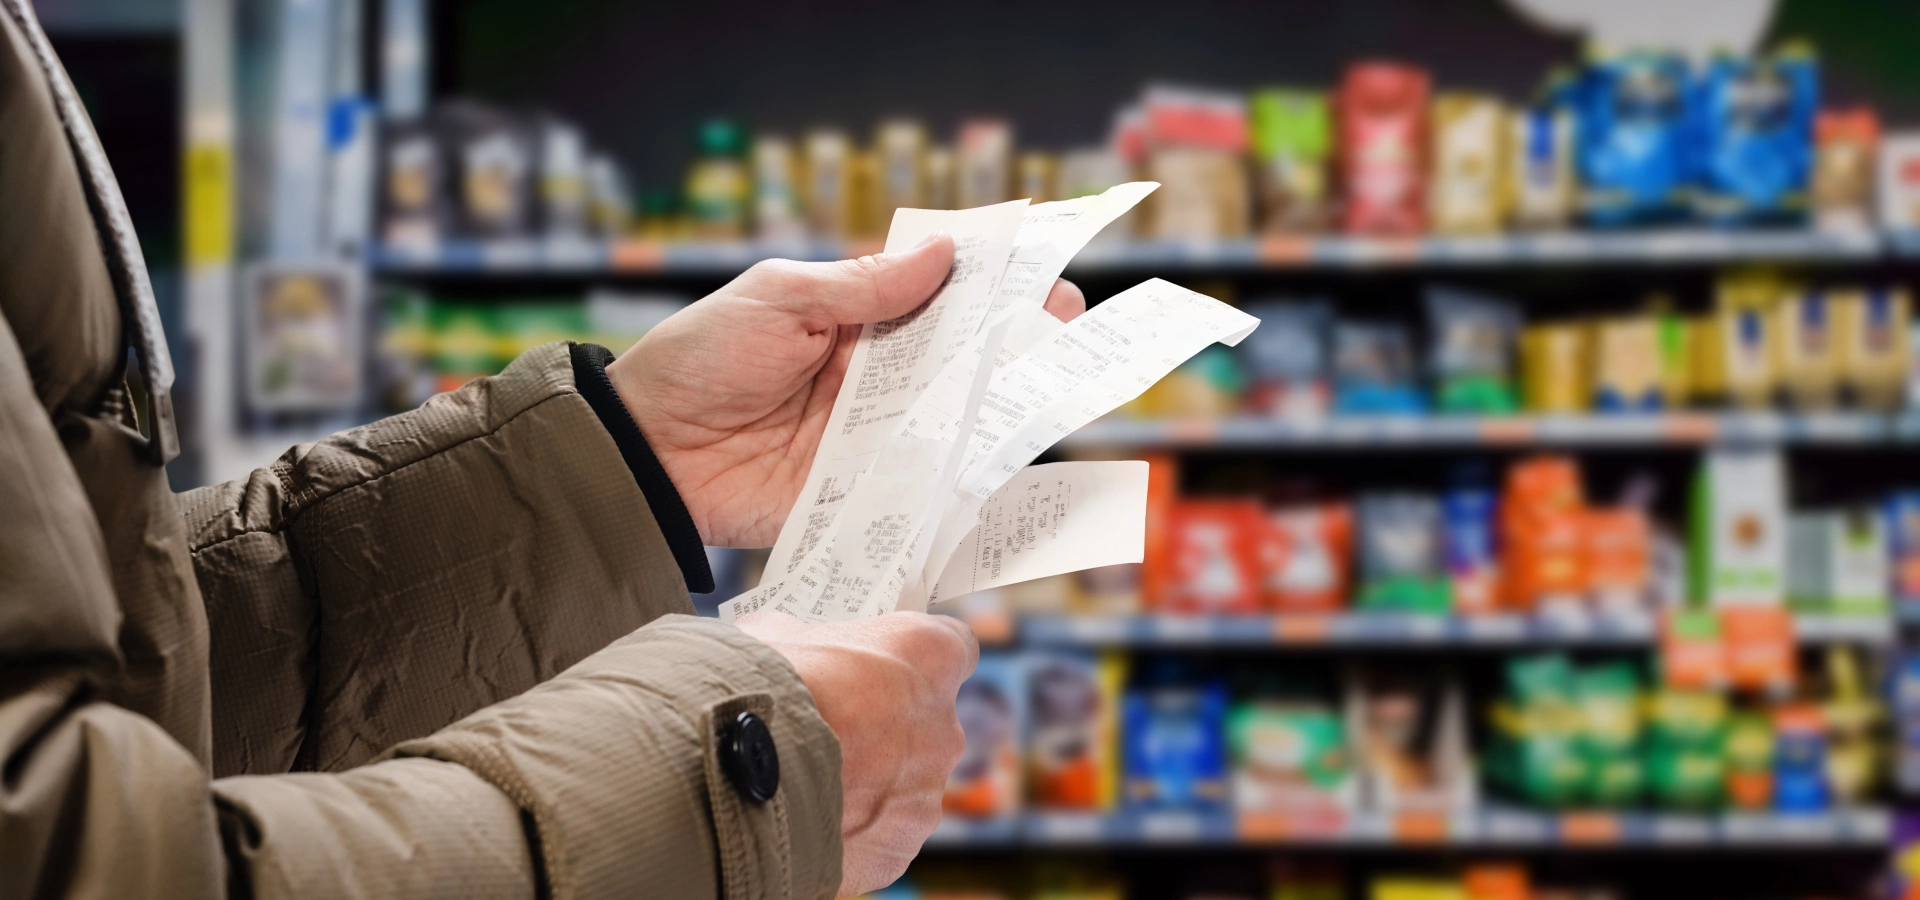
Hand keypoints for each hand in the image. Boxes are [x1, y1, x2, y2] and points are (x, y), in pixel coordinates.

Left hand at [606, 237, 1087, 546]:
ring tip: (1054, 393)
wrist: (645, 453)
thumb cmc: (698, 360)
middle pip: (960, 360)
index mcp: (854, 318)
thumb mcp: (778, 300)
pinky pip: (923, 486)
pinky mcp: (862, 492)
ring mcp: (872, 437)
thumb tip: (944, 253)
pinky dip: (964, 481)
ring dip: (1002, 409)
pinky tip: (1007, 469)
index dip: (992, 287)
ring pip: (953, 421)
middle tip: (1065, 329)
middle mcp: (873, 378)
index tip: (1045, 277)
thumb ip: (862, 286)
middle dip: (1016, 344)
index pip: (937, 297)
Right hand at [734, 610, 977, 896]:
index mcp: (929, 658)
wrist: (733, 770)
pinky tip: (805, 823)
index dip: (917, 659)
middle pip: (927, 725)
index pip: (953, 647)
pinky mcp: (898, 850)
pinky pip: (878, 837)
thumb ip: (806, 640)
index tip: (888, 665)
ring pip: (904, 787)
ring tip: (808, 783)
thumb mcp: (778, 635)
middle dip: (885, 728)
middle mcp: (943, 727)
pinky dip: (849, 832)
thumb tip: (787, 644)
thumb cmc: (763, 687)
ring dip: (867, 784)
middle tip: (832, 730)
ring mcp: (925, 795)